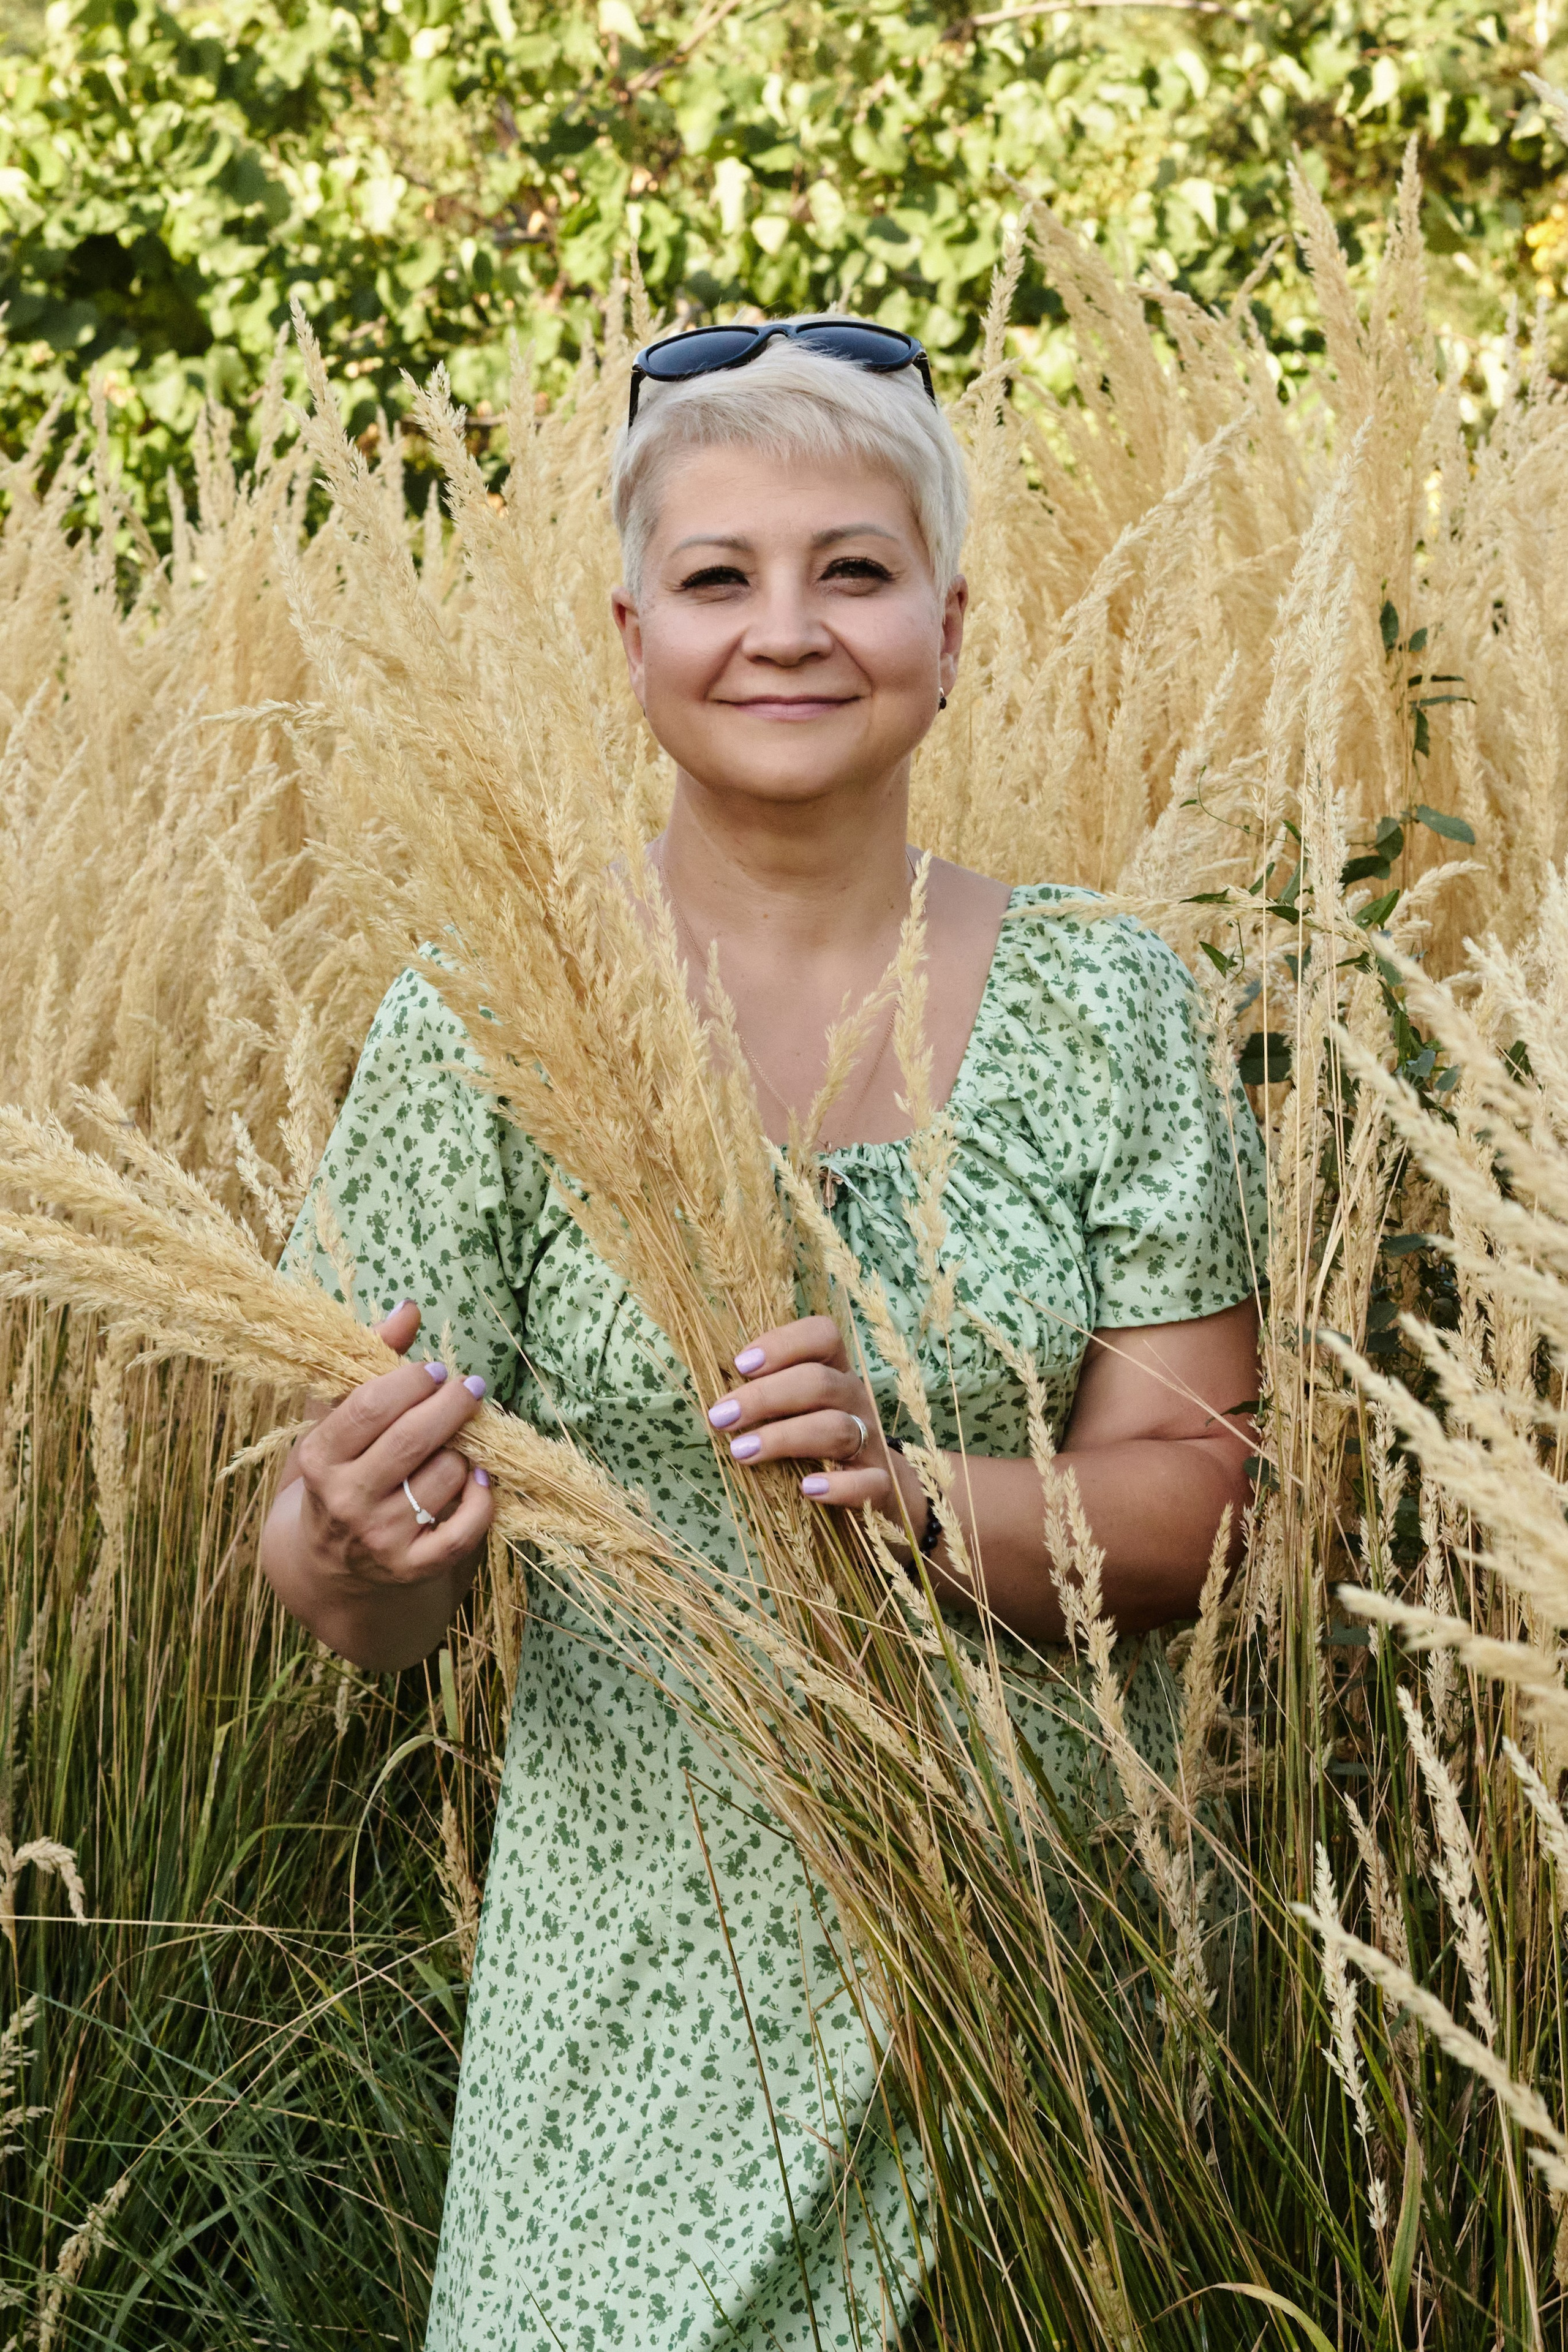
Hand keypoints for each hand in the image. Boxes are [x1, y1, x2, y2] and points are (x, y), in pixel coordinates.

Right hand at [291, 1301, 494, 1591]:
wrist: (327, 1564)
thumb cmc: (338, 1474)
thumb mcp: (335, 1421)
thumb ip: (369, 1362)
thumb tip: (409, 1308)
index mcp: (320, 1458)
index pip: (371, 1407)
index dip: (411, 1380)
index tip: (436, 1370)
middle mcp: (346, 1501)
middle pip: (412, 1440)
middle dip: (451, 1405)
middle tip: (471, 1387)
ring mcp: (379, 1539)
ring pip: (444, 1478)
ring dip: (465, 1452)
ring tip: (462, 1441)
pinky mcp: (413, 1568)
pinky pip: (464, 1531)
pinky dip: (482, 1501)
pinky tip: (481, 1479)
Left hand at [707, 1314, 929, 1537]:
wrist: (885, 1494)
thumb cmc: (822, 1446)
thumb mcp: (800, 1412)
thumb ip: (768, 1400)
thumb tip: (713, 1401)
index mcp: (835, 1376)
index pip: (822, 1337)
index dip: (783, 1343)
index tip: (740, 1364)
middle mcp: (855, 1403)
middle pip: (819, 1383)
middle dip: (765, 1396)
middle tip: (721, 1417)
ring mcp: (871, 1445)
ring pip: (836, 1429)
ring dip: (785, 1437)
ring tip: (742, 1451)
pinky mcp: (883, 1488)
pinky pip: (870, 1483)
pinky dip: (840, 1486)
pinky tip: (809, 1489)